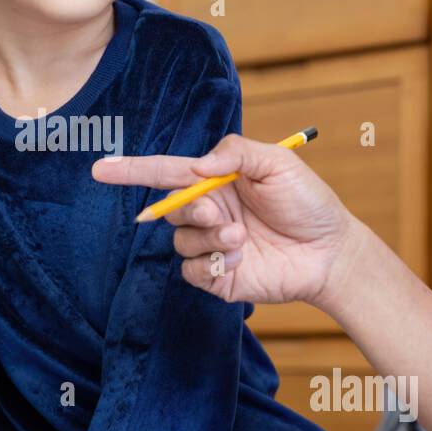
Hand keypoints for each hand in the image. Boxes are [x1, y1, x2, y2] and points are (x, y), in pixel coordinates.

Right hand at [92, 134, 359, 307]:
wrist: (331, 252)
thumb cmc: (308, 202)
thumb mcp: (278, 163)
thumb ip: (235, 152)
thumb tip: (195, 165)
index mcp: (215, 180)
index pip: (165, 172)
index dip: (131, 170)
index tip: (100, 169)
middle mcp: (208, 212)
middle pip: (169, 209)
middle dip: (190, 210)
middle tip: (220, 215)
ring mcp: (210, 245)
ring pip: (180, 241)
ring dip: (207, 240)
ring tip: (241, 240)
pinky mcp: (217, 277)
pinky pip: (191, 271)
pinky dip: (210, 265)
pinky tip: (238, 261)